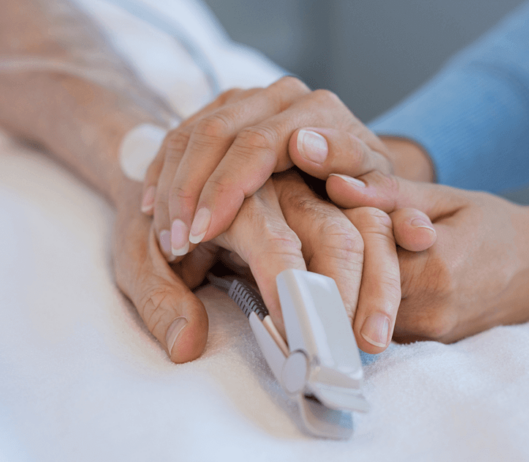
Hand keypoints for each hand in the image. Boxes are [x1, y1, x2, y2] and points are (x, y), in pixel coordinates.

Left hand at [113, 170, 433, 361]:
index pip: (275, 246)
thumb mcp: (139, 261)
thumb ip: (159, 301)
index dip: (290, 295)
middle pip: (335, 234)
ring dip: (379, 284)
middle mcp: (284, 189)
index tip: (298, 347)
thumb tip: (187, 345)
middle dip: (346, 297)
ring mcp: (315, 193)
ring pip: (366, 225)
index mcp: (235, 200)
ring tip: (374, 342)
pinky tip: (388, 307)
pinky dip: (389, 264)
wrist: (172, 171)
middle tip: (344, 358)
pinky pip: (376, 225)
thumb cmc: (158, 222)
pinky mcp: (333, 203)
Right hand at [140, 77, 397, 256]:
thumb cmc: (369, 186)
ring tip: (165, 236)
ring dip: (172, 187)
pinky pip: (181, 136)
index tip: (205, 232)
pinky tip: (153, 209)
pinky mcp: (225, 109)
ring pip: (192, 133)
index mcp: (320, 109)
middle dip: (191, 191)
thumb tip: (342, 184)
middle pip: (216, 133)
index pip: (259, 143)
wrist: (355, 161)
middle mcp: (282, 94)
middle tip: (176, 242)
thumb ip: (381, 194)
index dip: (226, 188)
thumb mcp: (388, 194)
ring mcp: (250, 97)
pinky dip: (164, 173)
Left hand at [326, 172, 528, 341]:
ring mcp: (427, 335)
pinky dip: (360, 298)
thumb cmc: (493, 226)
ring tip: (336, 249)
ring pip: (358, 309)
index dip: (331, 233)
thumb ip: (387, 193)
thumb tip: (333, 183)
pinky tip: (356, 273)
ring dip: (342, 281)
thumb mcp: (444, 197)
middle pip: (351, 289)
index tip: (318, 211)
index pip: (355, 256)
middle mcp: (430, 311)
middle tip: (316, 232)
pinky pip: (375, 322)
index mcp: (436, 268)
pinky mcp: (424, 345)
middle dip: (331, 259)